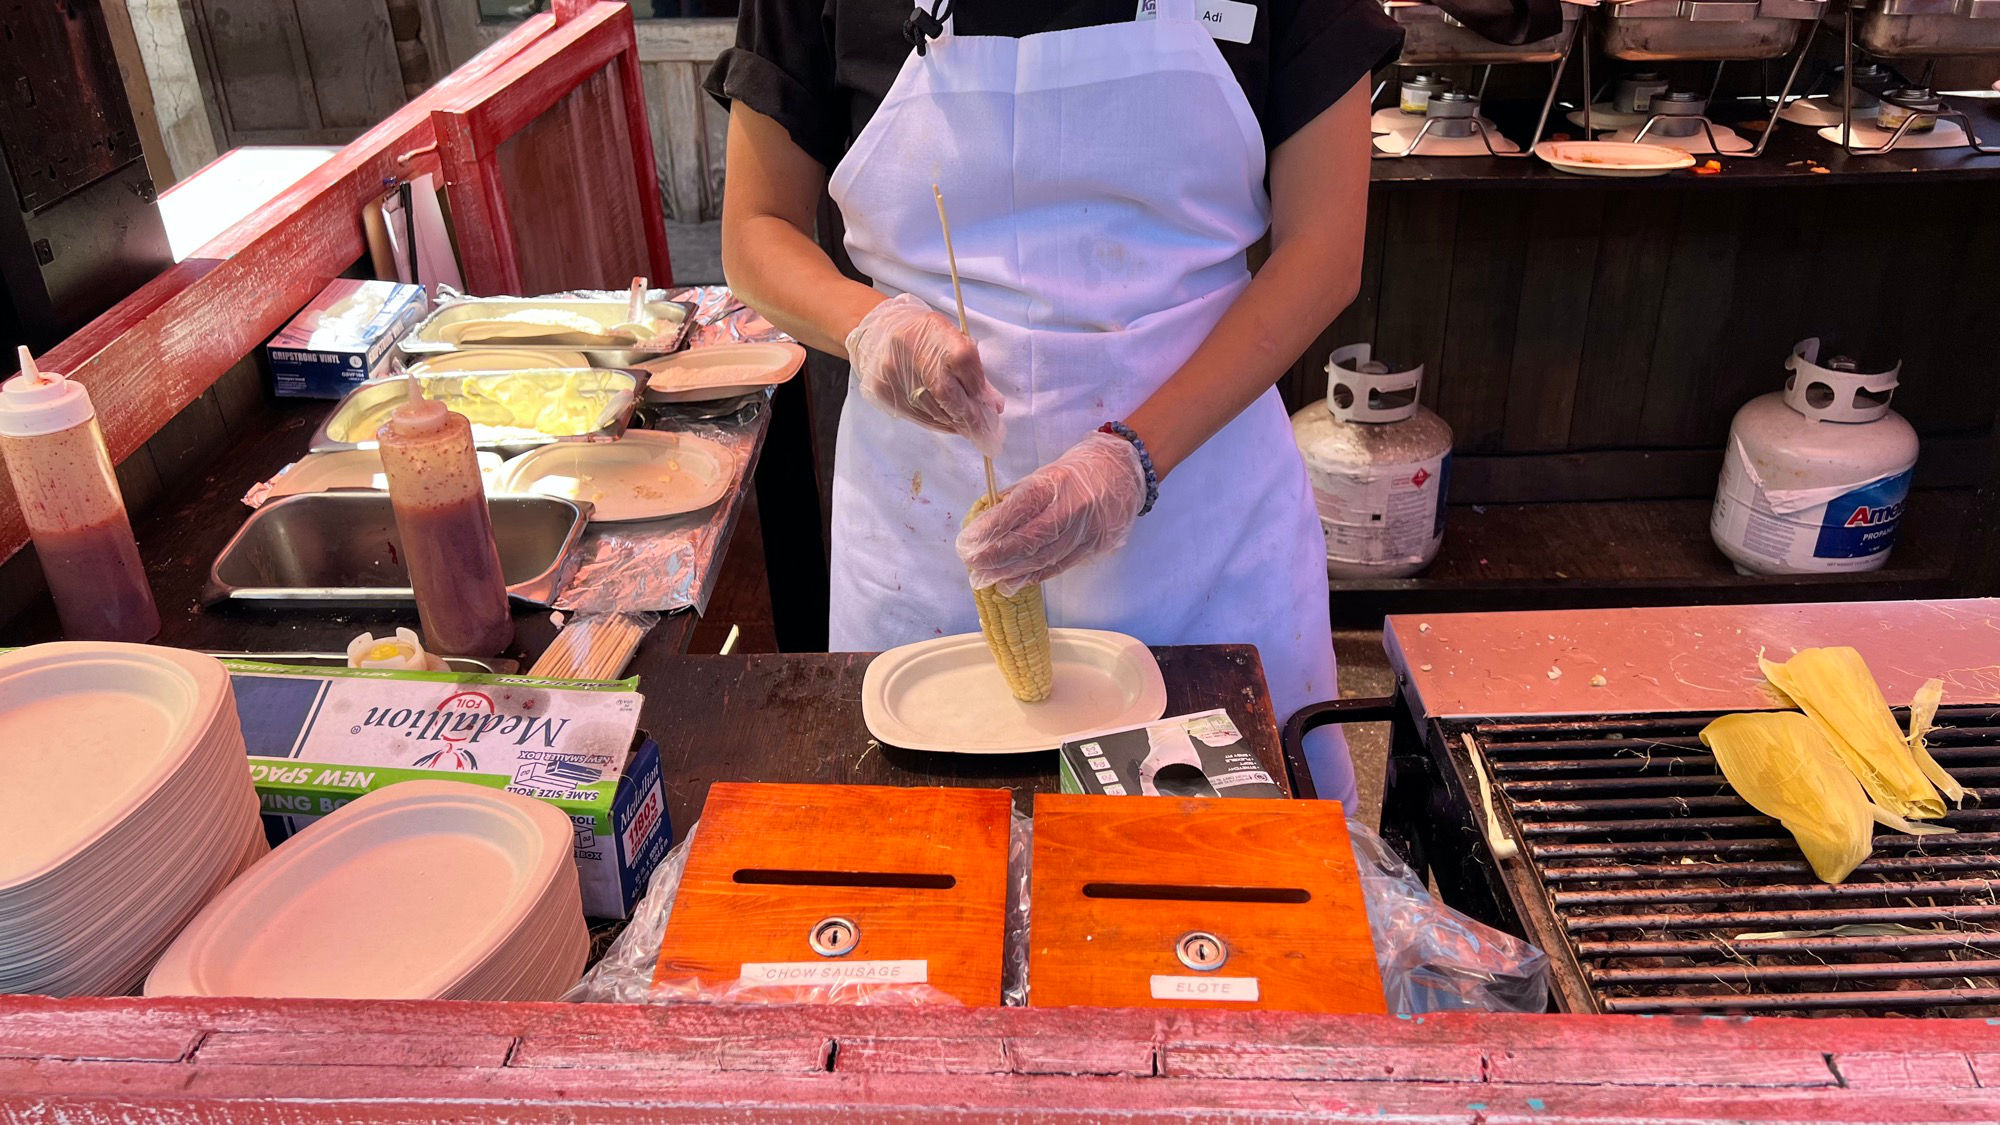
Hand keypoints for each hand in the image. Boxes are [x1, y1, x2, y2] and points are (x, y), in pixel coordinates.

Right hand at [845, 293, 1004, 455]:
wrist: (880, 334)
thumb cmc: (925, 338)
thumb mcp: (952, 340)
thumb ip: (974, 371)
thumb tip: (994, 406)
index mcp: (933, 330)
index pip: (963, 360)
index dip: (978, 387)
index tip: (991, 406)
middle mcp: (911, 350)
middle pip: (947, 393)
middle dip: (971, 416)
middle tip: (986, 432)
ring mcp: (894, 373)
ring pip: (934, 410)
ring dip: (956, 423)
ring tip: (969, 428)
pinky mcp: (884, 391)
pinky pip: (918, 416)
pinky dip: (939, 423)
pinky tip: (949, 423)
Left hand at [956, 431, 1146, 593]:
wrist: (1127, 471)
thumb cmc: (1080, 469)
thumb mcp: (1046, 473)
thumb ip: (1018, 497)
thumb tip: (987, 520)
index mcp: (1054, 484)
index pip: (1015, 511)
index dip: (989, 530)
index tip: (967, 542)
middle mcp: (1071, 508)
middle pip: (1027, 540)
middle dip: (995, 556)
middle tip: (972, 565)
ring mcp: (1086, 530)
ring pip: (1043, 558)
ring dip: (1012, 572)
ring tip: (988, 579)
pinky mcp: (1096, 546)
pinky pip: (1061, 565)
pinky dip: (1036, 575)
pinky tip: (1017, 581)